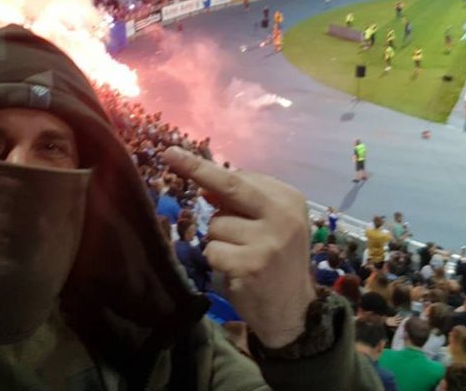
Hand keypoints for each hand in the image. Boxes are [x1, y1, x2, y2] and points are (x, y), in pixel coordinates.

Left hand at [162, 147, 315, 348]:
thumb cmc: (277, 261)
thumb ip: (243, 204)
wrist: (295, 312)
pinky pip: (212, 250)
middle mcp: (281, 215)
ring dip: (219, 240)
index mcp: (288, 199)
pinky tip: (236, 271)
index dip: (208, 170)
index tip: (178, 156)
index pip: (242, 177)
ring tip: (241, 255)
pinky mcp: (250, 264)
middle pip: (229, 185)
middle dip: (196, 168)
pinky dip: (217, 260)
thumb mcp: (270, 225)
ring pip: (215, 225)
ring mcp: (267, 240)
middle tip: (169, 155)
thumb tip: (204, 185)